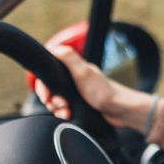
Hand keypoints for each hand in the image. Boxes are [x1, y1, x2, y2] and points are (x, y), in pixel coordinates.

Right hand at [35, 44, 152, 133]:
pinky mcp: (79, 105)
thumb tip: (53, 47)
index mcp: (73, 69)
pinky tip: (68, 116)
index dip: (43, 85)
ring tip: (66, 112)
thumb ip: (69, 58)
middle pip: (50, 89)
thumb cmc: (104, 91)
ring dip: (57, 109)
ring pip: (56, 101)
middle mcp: (73, 79)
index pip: (49, 74)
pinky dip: (63, 114)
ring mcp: (76, 93)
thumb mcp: (84, 72)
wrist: (120, 111)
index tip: (46, 95)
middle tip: (59, 105)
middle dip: (50, 99)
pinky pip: (64, 110)